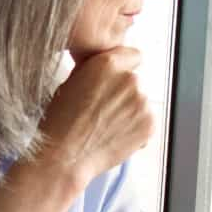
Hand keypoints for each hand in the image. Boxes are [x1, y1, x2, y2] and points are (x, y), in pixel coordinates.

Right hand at [33, 46, 152, 187]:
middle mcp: (130, 79)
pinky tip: (115, 136)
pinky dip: (136, 128)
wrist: (65, 156)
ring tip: (106, 126)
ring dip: (130, 111)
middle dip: (124, 93)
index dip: (124, 67)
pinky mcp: (150, 123)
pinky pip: (147, 121)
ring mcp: (143, 102)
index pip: (133, 55)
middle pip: (135, 81)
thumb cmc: (61, 121)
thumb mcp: (72, 82)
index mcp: (108, 64)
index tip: (117, 79)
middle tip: (103, 110)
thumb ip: (96, 69)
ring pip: (141, 102)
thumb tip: (109, 65)